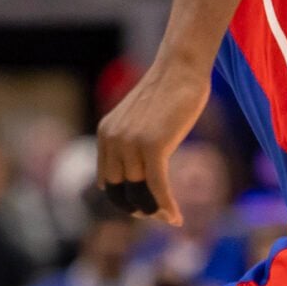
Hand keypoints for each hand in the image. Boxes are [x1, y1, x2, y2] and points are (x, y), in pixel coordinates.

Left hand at [96, 61, 210, 226]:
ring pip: (141, 192)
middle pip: (122, 191)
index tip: (143, 206)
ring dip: (156, 210)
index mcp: (105, 134)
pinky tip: (176, 217)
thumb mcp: (140, 119)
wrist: (181, 68)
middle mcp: (113, 140)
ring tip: (170, 217)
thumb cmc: (168, 92)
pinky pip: (157, 187)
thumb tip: (137, 174)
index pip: (108, 182)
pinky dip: (167, 205)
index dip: (125, 199)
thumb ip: (132, 143)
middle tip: (158, 216)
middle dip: (139, 208)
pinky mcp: (153, 147)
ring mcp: (131, 144)